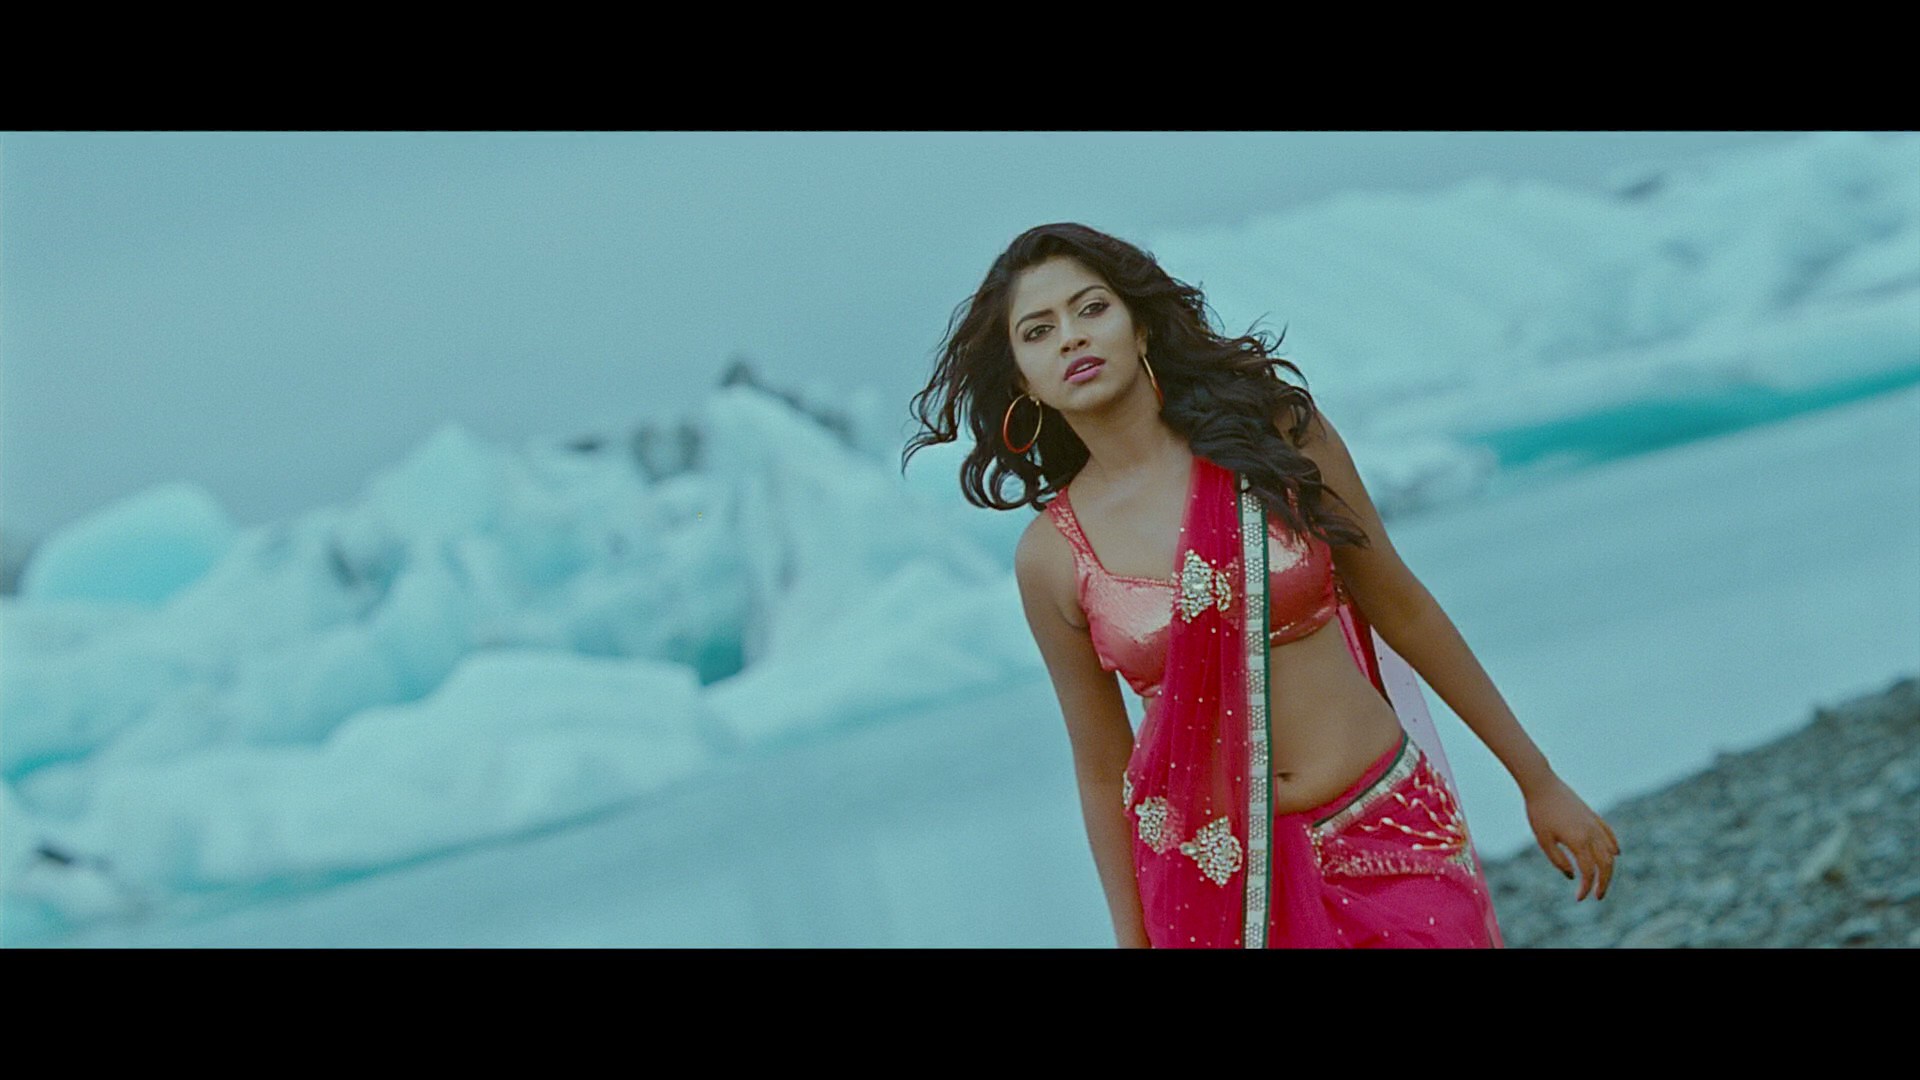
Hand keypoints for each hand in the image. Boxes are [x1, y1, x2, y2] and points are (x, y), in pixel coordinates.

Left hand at [1524, 774, 1619, 900]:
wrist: (1542, 784)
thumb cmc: (1539, 813)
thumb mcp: (1544, 840)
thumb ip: (1559, 860)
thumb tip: (1573, 876)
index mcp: (1579, 841)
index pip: (1588, 872)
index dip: (1585, 887)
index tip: (1579, 898)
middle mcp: (1592, 834)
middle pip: (1605, 865)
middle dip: (1603, 883)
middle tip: (1598, 896)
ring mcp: (1595, 824)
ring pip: (1610, 852)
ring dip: (1609, 869)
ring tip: (1603, 881)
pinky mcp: (1593, 816)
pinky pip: (1609, 835)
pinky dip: (1614, 847)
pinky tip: (1615, 855)